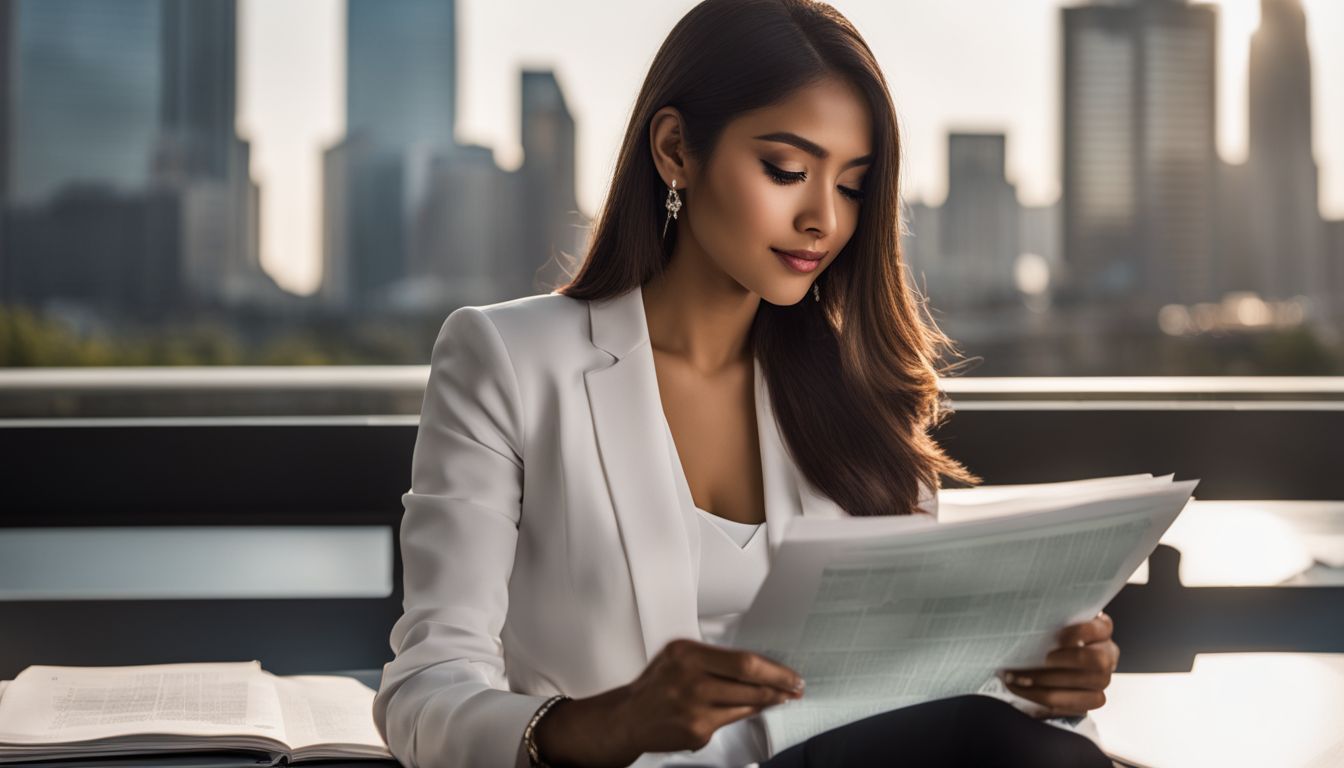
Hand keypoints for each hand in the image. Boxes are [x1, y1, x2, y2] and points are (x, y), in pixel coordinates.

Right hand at [534, 638, 803, 766]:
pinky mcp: (696, 731)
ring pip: (745, 704)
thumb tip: (756, 663)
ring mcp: (693, 707)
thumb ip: (712, 658)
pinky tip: (750, 710)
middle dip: (780, 685)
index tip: (790, 673)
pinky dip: (743, 714)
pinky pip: (731, 721)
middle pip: (749, 681)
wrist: (628, 718)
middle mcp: (689, 679)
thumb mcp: (677, 657)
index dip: (773, 669)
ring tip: (781, 698)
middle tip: (796, 687)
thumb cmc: (656, 685)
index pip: (743, 661)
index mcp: (686, 653)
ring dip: (768, 701)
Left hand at [998, 611, 1118, 717]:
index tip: (1057, 637)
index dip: (1080, 633)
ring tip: (1018, 679)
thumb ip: (1051, 617)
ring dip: (1047, 686)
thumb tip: (1030, 618)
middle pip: (1097, 662)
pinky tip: (1023, 690)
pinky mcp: (1092, 699)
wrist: (1052, 656)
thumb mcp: (1053, 620)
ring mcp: (1102, 680)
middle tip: (1042, 660)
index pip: (1099, 629)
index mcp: (1102, 629)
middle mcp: (1107, 655)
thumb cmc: (1051, 633)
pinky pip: (1074, 707)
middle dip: (1067, 662)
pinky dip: (1045, 700)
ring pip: (1086, 689)